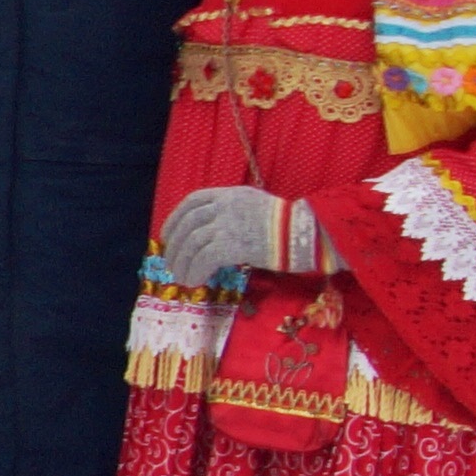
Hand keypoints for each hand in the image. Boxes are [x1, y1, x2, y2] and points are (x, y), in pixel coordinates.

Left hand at [156, 184, 323, 287]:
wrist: (308, 234)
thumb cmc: (288, 226)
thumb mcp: (256, 207)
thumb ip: (233, 212)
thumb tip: (210, 232)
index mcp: (230, 194)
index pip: (192, 201)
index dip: (175, 219)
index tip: (167, 235)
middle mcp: (225, 206)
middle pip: (187, 224)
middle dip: (175, 246)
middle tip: (172, 264)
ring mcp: (227, 224)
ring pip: (191, 243)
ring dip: (183, 263)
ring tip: (183, 278)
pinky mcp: (232, 245)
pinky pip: (203, 259)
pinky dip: (195, 272)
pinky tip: (197, 281)